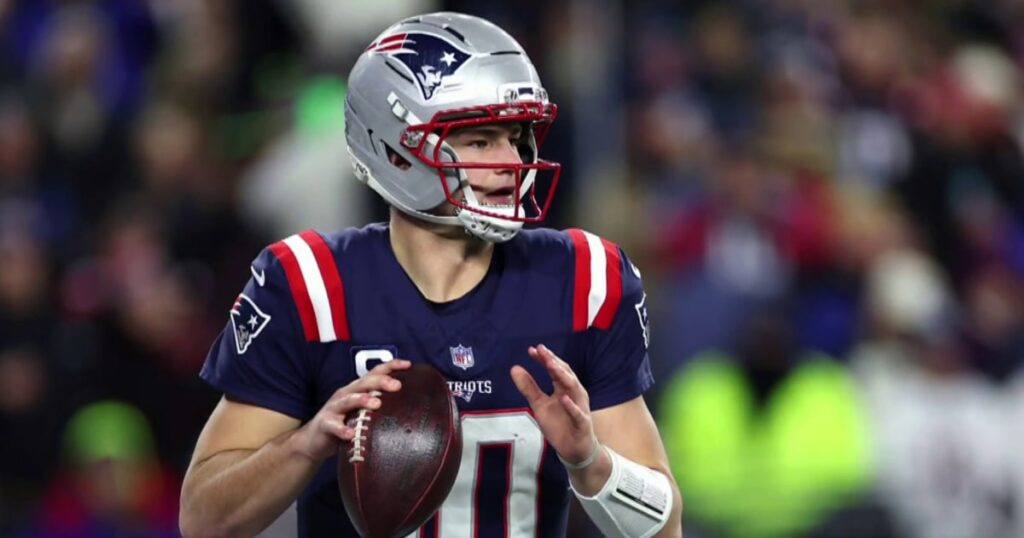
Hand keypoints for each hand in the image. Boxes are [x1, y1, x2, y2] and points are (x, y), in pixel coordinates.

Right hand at [293, 359, 410, 461]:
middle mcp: (346, 394)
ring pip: (348, 400)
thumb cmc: (344, 424)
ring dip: (362, 400)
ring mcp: (334, 408)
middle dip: (381, 382)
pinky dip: (342, 429)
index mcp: (357, 389)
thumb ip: (379, 405)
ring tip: (376, 403)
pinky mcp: (325, 424)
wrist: (313, 441)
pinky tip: (351, 433)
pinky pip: (334, 426)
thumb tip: (410, 406)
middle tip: (397, 386)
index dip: (390, 366)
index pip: (375, 373)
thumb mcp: (362, 411)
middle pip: (364, 383)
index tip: (408, 364)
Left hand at [510, 345, 596, 464]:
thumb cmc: (559, 424)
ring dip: (563, 376)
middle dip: (553, 361)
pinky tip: (563, 399)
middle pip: (565, 373)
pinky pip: (578, 414)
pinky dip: (572, 406)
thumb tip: (514, 368)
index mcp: (563, 388)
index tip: (532, 350)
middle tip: (542, 350)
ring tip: (551, 365)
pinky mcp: (583, 423)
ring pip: (574, 388)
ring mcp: (580, 407)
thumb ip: (528, 387)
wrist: (573, 449)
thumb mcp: (539, 405)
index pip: (555, 369)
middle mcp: (574, 393)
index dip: (545, 359)